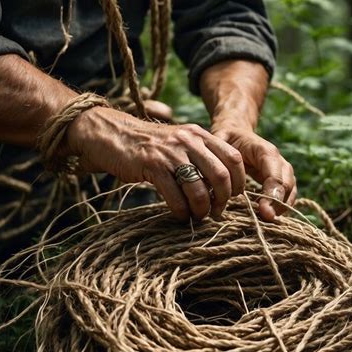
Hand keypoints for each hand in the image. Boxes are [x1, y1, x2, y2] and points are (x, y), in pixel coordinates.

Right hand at [66, 106, 245, 220]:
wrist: (112, 134)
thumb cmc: (149, 146)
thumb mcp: (180, 142)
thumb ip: (201, 157)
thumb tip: (222, 187)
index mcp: (200, 134)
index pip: (234, 158)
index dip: (239, 182)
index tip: (233, 198)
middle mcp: (189, 140)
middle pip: (221, 176)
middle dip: (223, 200)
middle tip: (216, 213)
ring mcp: (171, 153)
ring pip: (199, 189)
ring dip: (202, 209)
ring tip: (197, 216)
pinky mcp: (152, 166)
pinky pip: (175, 196)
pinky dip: (182, 211)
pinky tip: (180, 216)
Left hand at [212, 127, 296, 220]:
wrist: (237, 134)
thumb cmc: (227, 140)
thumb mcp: (220, 140)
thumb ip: (218, 155)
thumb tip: (212, 176)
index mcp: (265, 151)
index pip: (274, 174)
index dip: (271, 194)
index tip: (263, 210)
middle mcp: (278, 160)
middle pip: (286, 184)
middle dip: (278, 203)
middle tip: (267, 219)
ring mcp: (282, 170)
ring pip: (291, 190)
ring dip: (282, 207)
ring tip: (269, 220)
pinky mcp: (281, 179)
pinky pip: (289, 194)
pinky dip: (283, 206)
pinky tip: (272, 216)